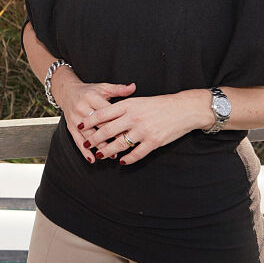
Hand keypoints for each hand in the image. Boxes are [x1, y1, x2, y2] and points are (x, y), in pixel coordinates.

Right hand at [59, 80, 136, 162]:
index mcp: (91, 97)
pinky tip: (92, 158)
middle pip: (98, 125)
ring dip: (100, 146)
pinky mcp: (70, 126)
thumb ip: (119, 89)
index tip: (129, 131)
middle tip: (124, 146)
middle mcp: (82, 108)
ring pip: (89, 135)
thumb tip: (133, 87)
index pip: (107, 113)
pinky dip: (84, 151)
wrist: (67, 91)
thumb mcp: (103, 87)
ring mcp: (75, 119)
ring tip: (111, 155)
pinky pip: (77, 140)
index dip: (118, 122)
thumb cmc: (89, 91)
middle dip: (111, 137)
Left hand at [81, 90, 207, 165]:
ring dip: (108, 151)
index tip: (80, 125)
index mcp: (128, 105)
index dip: (90, 121)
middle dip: (94, 139)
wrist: (184, 109)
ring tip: (100, 155)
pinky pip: (136, 154)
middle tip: (86, 144)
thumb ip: (122, 107)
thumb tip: (105, 114)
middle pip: (107, 130)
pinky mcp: (153, 141)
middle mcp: (133, 117)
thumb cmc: (160, 104)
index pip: (103, 113)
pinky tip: (122, 162)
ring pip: (119, 144)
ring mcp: (143, 130)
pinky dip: (128, 159)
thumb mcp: (138, 100)